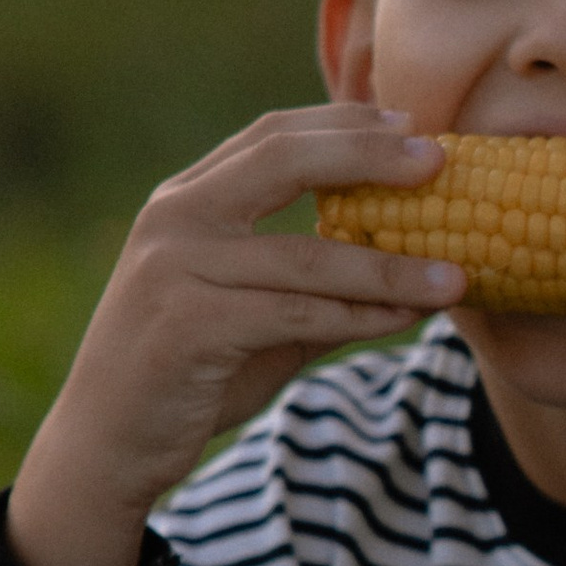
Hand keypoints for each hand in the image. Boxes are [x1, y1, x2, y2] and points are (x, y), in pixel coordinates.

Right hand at [7, 108, 461, 565]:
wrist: (108, 441)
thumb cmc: (189, 371)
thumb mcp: (254, 311)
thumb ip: (312, 280)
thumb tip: (411, 263)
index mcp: (186, 200)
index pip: (270, 136)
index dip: (344, 124)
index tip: (412, 125)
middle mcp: (174, 218)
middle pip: (283, 160)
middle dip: (368, 154)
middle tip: (440, 159)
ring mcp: (176, 268)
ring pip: (307, 255)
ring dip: (391, 266)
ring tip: (456, 277)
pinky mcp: (187, 326)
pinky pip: (296, 315)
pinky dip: (359, 316)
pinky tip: (406, 319)